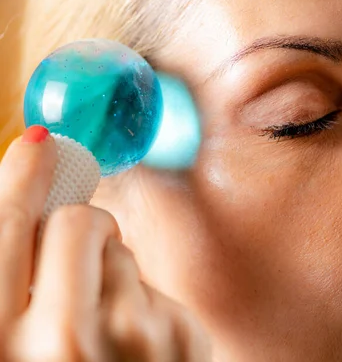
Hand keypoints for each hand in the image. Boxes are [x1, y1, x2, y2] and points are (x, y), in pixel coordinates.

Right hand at [0, 126, 208, 360]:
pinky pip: (152, 277)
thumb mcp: (15, 341)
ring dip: (110, 266)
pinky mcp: (180, 336)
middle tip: (81, 248)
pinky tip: (137, 339)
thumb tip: (31, 202)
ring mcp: (131, 339)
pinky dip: (141, 295)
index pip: (3, 229)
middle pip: (76, 221)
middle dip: (79, 224)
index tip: (39, 142)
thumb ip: (13, 278)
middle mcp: (61, 346)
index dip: (20, 177)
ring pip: (120, 244)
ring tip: (106, 320)